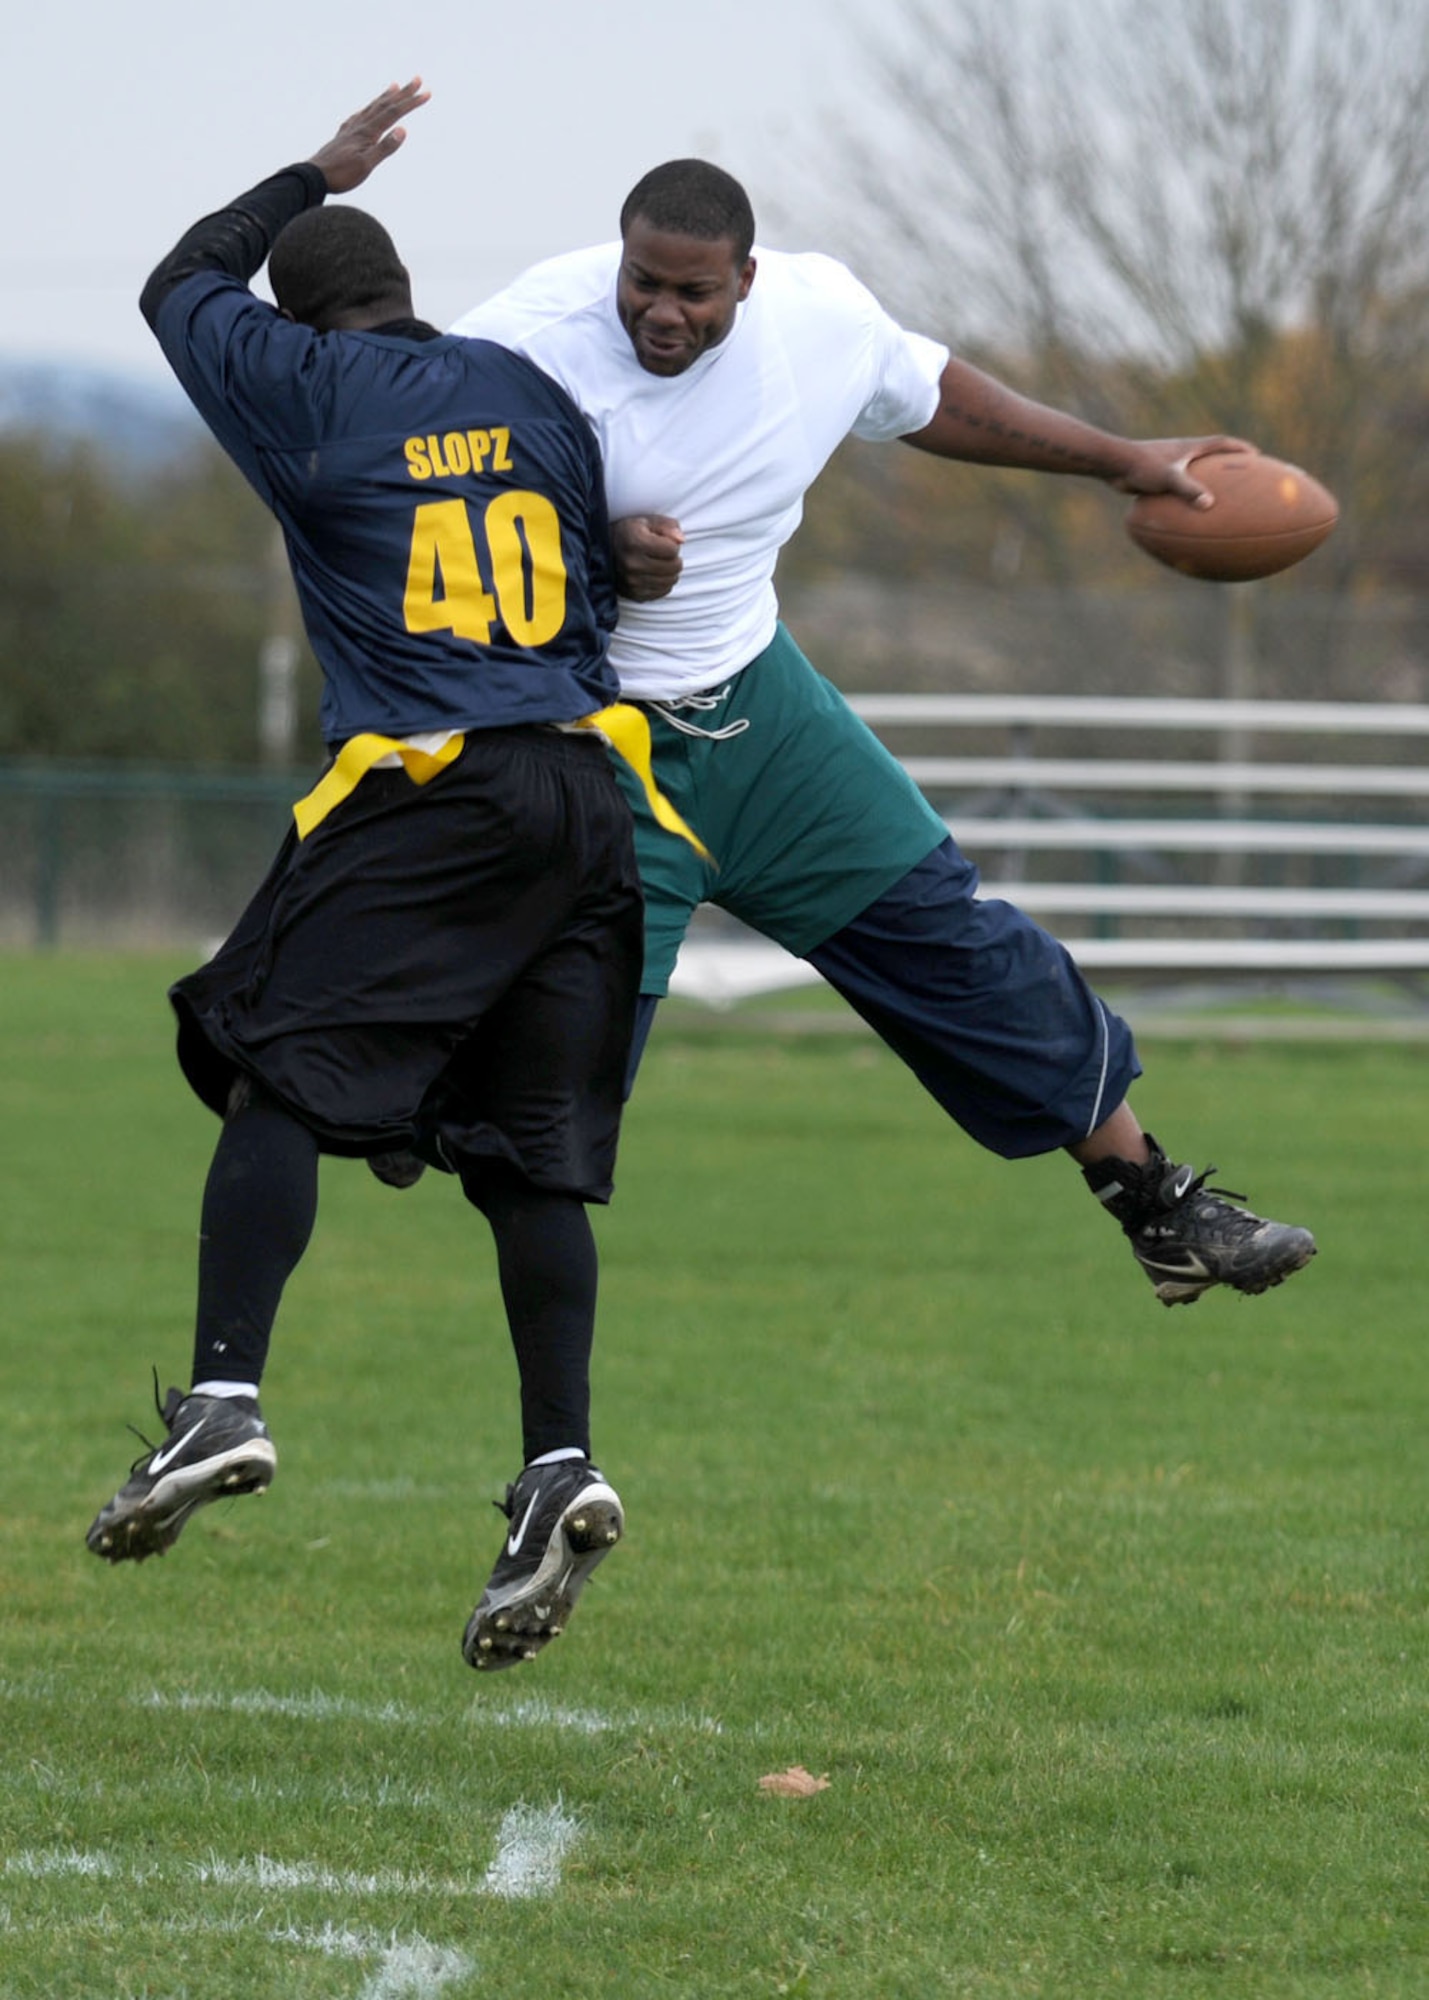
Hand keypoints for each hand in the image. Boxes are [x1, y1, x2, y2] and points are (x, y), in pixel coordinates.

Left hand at [307, 79, 429, 194]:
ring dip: (385, 96)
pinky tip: (367, 110)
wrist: (314, 176)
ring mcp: (351, 129)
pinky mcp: (344, 135)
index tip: (426, 93)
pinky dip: (369, 109)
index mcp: (367, 132)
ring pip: (372, 107)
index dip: (411, 102)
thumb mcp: (366, 165)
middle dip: (403, 92)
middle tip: (417, 79)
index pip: (394, 113)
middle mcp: (359, 125)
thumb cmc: (341, 174)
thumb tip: (403, 130)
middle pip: (385, 104)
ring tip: (395, 85)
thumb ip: (385, 147)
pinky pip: (360, 116)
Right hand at [612, 514, 684, 600]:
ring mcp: (632, 582)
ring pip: (670, 581)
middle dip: (674, 559)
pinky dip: (663, 584)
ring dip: (670, 572)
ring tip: (660, 564)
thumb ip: (667, 526)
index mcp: (635, 542)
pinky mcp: (634, 594)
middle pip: (674, 567)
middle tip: (664, 554)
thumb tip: (681, 540)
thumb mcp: (647, 521)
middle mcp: (632, 564)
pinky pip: (662, 592)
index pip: (672, 549)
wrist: (602, 552)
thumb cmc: (629, 533)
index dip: (672, 544)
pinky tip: (655, 574)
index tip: (663, 542)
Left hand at [1112, 436, 1256, 508]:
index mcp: (1190, 448)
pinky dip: (1186, 497)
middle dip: (1228, 464)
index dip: (1239, 449)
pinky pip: (1178, 487)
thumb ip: (1189, 490)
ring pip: (1195, 472)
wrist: (1112, 464)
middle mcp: (1182, 454)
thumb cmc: (1141, 466)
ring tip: (1220, 497)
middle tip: (1244, 475)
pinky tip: (1189, 515)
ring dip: (1207, 481)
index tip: (1256, 456)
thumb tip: (1209, 505)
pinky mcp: (1157, 476)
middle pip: (1212, 456)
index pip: (1222, 443)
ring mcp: (1170, 464)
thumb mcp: (1168, 478)